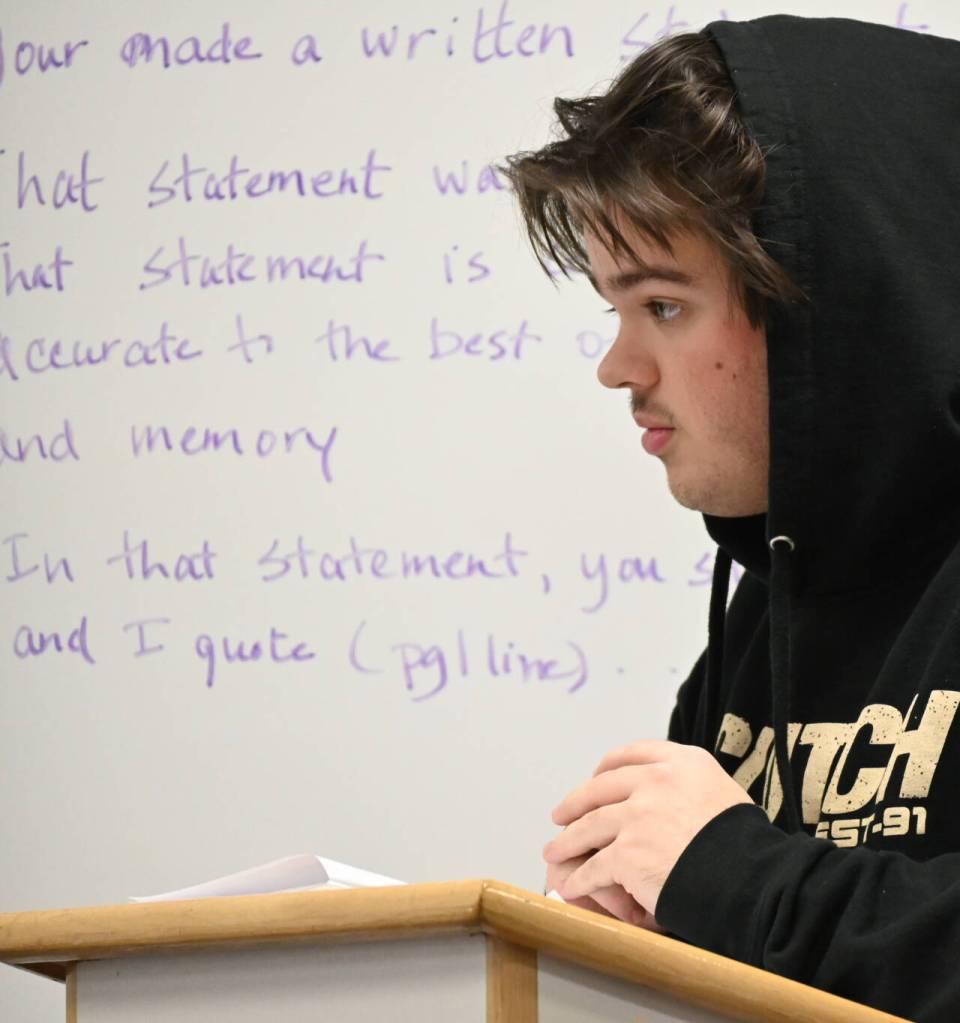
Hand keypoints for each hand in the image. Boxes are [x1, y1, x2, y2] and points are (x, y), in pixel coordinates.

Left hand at [544, 740, 751, 918]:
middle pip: (601, 788)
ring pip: (589, 826)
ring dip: (567, 841)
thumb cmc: (748, 847)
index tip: (595, 777)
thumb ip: (692, 788)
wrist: (755, 881)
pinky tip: (572, 886)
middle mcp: (657, 780)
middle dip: (576, 802)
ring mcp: (638, 815)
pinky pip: (594, 866)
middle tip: (561, 814)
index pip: (633, 753)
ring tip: (554, 851)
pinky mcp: (627, 852)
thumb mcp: (724, 794)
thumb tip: (675, 797)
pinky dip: (580, 879)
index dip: (607, 768)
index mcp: (683, 762)